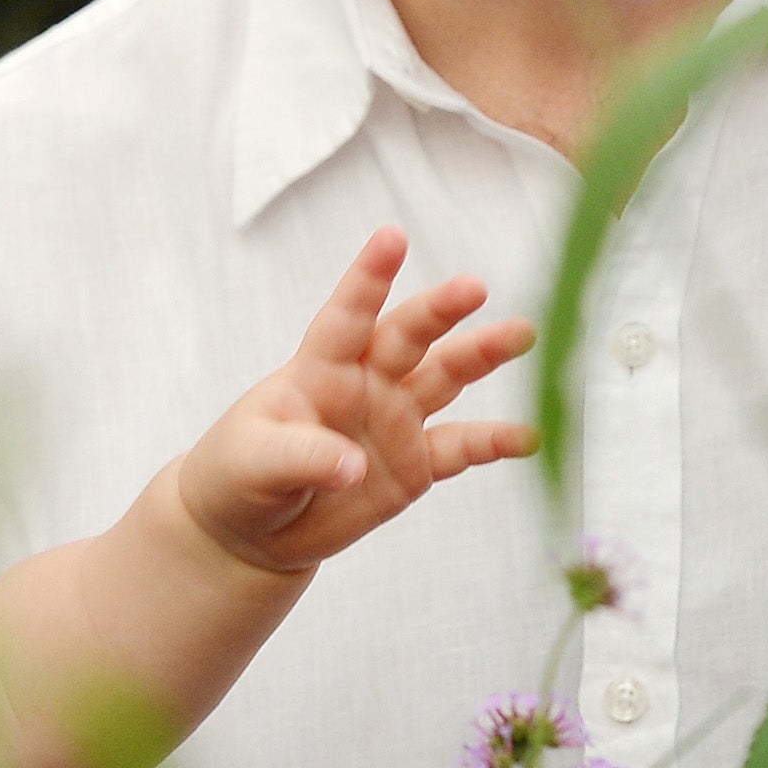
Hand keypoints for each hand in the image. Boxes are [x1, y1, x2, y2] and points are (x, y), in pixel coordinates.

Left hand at [175, 226, 536, 574]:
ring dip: (481, 356)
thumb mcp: (253, 463)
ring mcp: (394, 419)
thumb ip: (301, 457)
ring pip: (445, 377)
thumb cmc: (238, 476)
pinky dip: (494, 442)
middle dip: (440, 311)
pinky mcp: (414, 465)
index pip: (346, 316)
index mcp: (318, 369)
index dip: (368, 279)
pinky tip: (529, 436)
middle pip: (408, 336)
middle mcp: (365, 383)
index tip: (392, 237)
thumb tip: (355, 466)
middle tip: (473, 287)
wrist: (253, 529)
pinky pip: (462, 448)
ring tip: (521, 333)